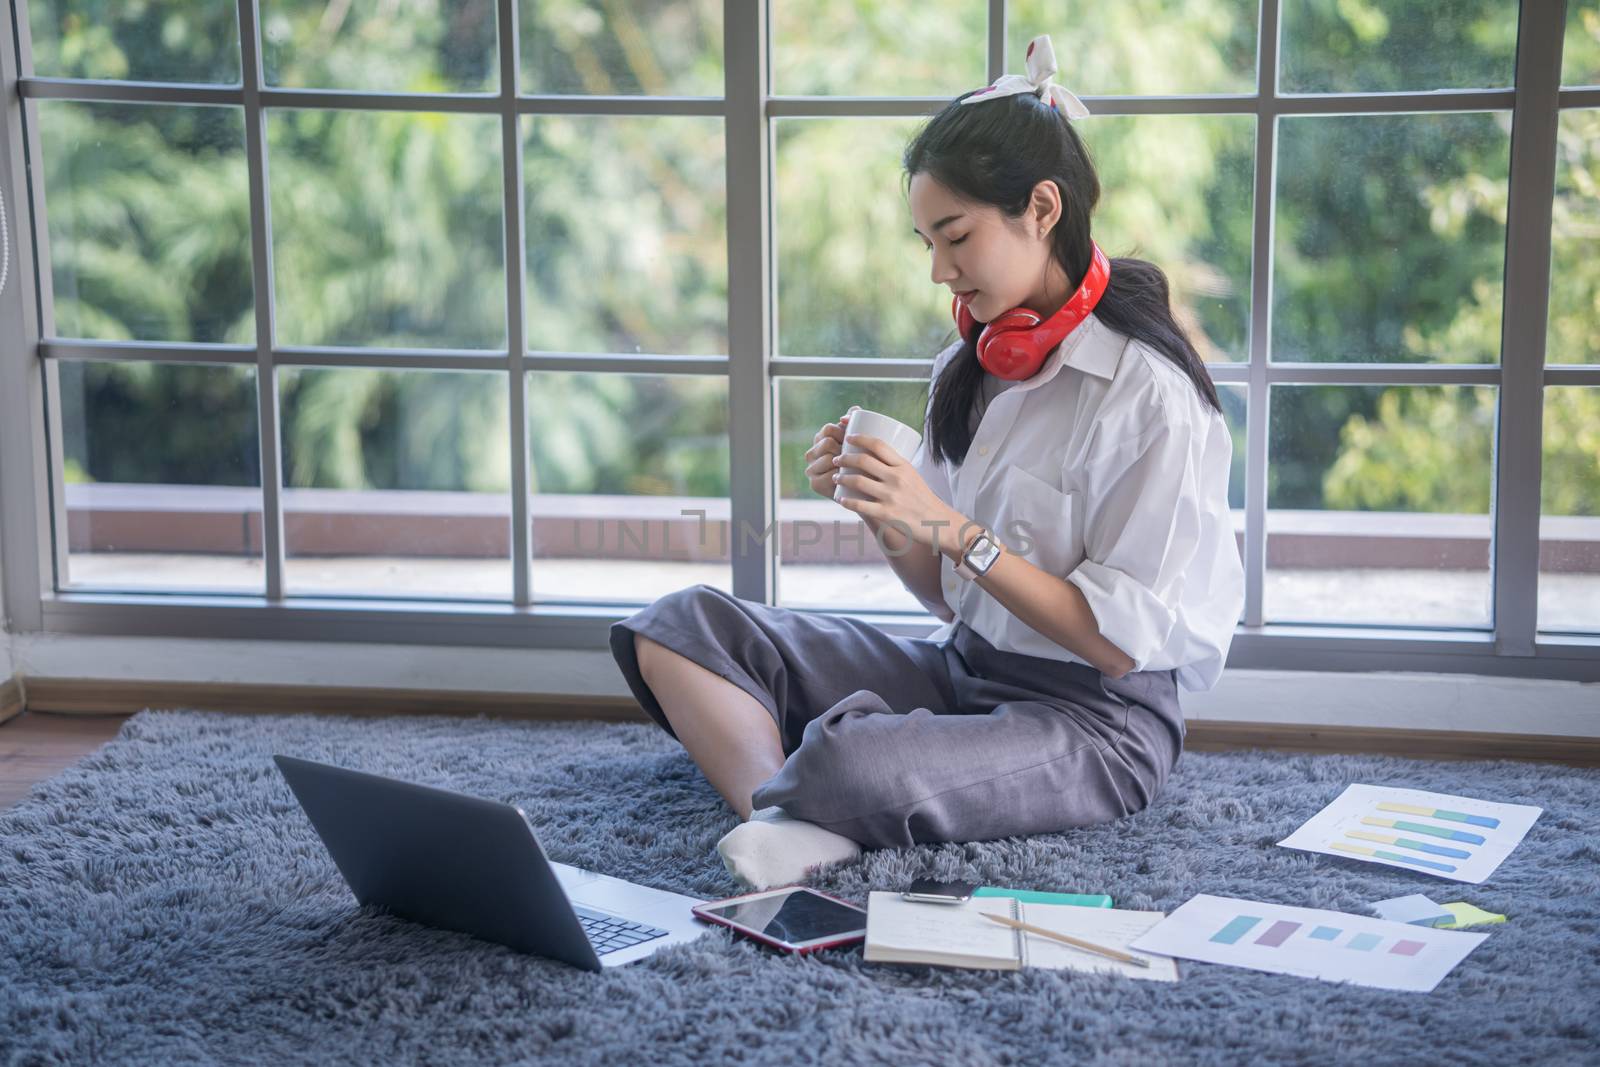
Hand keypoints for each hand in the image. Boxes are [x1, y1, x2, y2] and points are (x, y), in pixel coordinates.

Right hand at [803, 407, 856, 500]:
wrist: (864, 491)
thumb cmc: (862, 463)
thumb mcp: (859, 442)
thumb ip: (856, 422)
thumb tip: (855, 409)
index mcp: (819, 440)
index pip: (828, 429)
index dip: (842, 431)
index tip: (856, 438)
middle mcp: (812, 454)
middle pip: (827, 442)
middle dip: (843, 447)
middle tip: (859, 454)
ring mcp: (811, 469)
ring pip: (829, 458)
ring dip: (843, 462)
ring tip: (858, 466)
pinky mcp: (815, 484)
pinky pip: (829, 475)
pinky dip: (840, 476)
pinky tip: (849, 478)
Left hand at [832, 430, 965, 552]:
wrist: (938, 522)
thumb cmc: (922, 498)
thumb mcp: (912, 475)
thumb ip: (895, 467)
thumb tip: (872, 456)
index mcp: (903, 465)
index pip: (878, 444)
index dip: (859, 438)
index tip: (848, 437)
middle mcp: (897, 478)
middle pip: (863, 460)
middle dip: (844, 458)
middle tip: (837, 459)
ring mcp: (891, 496)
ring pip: (858, 482)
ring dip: (841, 478)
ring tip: (836, 477)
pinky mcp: (887, 514)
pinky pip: (860, 506)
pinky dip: (846, 502)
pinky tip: (840, 500)